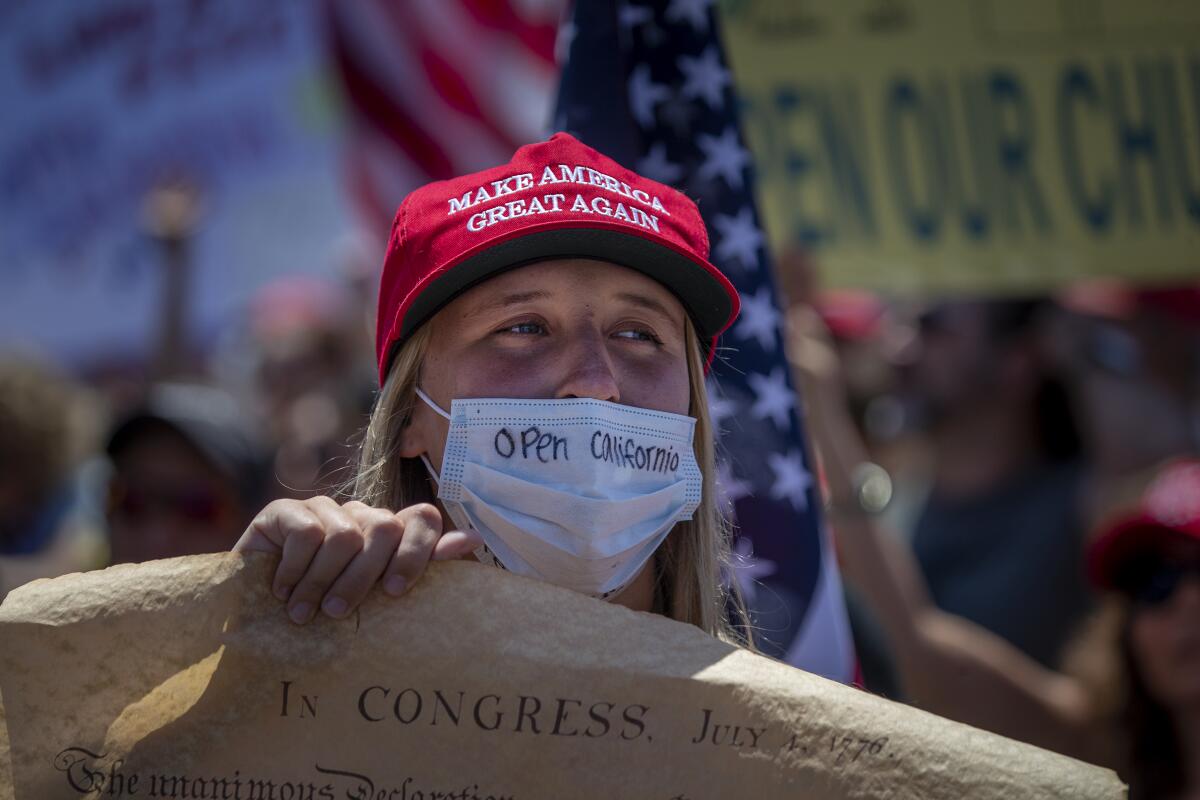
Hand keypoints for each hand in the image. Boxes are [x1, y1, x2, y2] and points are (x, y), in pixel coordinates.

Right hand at [233, 497, 483, 623]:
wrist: (254, 626)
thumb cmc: (324, 617)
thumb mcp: (375, 600)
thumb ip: (423, 567)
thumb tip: (473, 540)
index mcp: (388, 534)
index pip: (422, 518)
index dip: (417, 552)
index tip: (394, 593)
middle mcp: (359, 515)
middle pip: (384, 528)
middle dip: (362, 579)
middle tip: (338, 614)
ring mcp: (322, 509)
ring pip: (344, 535)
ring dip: (321, 583)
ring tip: (303, 614)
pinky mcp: (283, 511)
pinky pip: (306, 533)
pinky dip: (295, 571)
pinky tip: (281, 592)